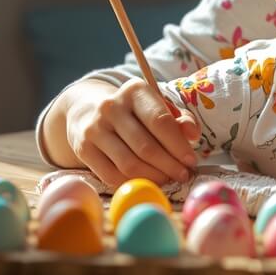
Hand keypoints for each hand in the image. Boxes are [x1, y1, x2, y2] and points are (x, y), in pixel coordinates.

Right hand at [63, 78, 199, 187]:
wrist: (87, 110)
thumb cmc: (134, 112)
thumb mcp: (157, 106)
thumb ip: (179, 119)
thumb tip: (192, 135)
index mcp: (134, 91)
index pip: (160, 121)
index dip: (178, 145)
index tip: (191, 161)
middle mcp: (111, 107)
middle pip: (146, 147)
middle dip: (169, 166)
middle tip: (183, 175)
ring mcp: (94, 128)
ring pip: (129, 164)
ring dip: (154, 177)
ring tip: (167, 180)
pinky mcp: (83, 149)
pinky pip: (111, 176)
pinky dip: (132, 183)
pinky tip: (146, 182)